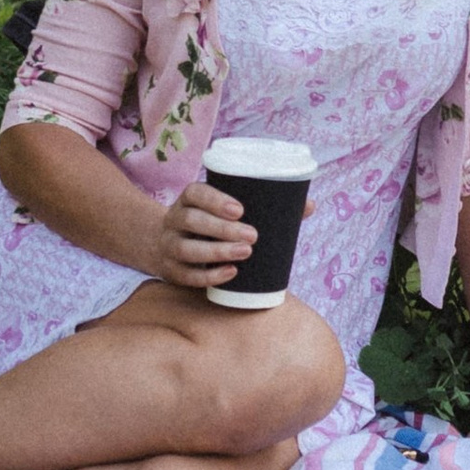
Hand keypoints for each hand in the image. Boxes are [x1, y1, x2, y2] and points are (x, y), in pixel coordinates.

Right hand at [146, 176, 260, 291]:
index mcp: (187, 200)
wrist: (167, 245)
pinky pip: (186, 275)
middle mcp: (173, 220)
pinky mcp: (170, 269)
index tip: (240, 210)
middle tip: (252, 236)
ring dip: (217, 251)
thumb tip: (303, 207)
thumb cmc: (209, 223)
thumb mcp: (219, 209)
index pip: (194, 193)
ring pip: (185, 248)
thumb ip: (252, 207)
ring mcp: (168, 245)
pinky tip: (231, 272)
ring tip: (245, 252)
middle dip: (223, 229)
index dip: (215, 200)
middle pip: (191, 220)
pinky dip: (209, 276)